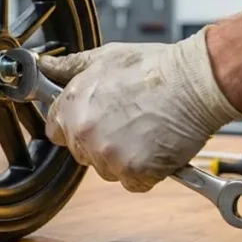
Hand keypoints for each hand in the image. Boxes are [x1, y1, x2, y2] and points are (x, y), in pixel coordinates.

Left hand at [39, 29, 241, 191]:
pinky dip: (145, 172)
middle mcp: (85, 134)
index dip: (73, 124)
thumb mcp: (105, 57)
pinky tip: (156, 147)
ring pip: (106, 169)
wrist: (194, 83)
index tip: (91, 120)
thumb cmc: (154, 67)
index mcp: (72, 106)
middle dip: (99, 141)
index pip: (55, 130)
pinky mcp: (135, 173)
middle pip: (81, 151)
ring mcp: (109, 156)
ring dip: (122, 158)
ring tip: (144, 130)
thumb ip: (70, 67)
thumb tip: (47, 66)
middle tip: (126, 121)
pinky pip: (133, 183)